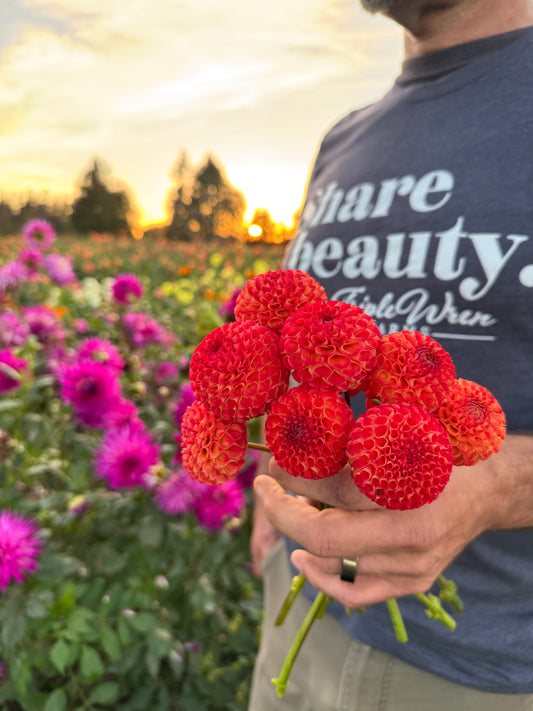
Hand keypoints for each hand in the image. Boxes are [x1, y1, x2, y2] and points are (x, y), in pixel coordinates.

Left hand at [254, 452, 502, 607]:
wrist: (486, 492)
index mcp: (411, 490)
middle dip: (282, 511)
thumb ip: (354, 447)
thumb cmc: (439, 455)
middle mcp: (411, 535)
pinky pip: (354, 592)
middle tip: (266, 488)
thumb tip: (297, 448)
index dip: (293, 477)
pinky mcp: (412, 583)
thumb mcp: (401, 438)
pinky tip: (301, 555)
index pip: (333, 490)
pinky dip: (319, 577)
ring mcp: (411, 567)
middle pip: (325, 536)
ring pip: (333, 565)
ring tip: (292, 507)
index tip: (274, 465)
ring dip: (299, 534)